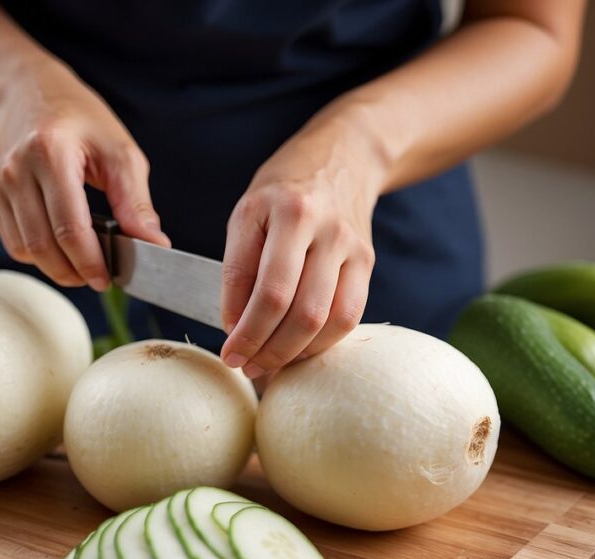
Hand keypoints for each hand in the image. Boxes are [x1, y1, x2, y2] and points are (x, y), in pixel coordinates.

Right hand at [0, 60, 168, 288]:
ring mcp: (1, 186)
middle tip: (100, 277)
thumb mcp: (119, 149)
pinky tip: (61, 250)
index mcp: (51, 153)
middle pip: (44, 245)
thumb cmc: (78, 119)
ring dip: (57, 269)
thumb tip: (153, 244)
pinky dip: (39, 257)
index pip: (70, 227)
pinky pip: (14, 244)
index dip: (91, 261)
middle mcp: (18, 171)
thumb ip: (135, 200)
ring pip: (25, 250)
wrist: (25, 94)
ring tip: (83, 265)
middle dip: (75, 271)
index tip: (109, 277)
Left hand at [219, 117, 381, 377]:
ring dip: (294, 353)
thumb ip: (238, 268)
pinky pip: (350, 316)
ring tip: (268, 365)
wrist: (345, 156)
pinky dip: (322, 343)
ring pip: (327, 319)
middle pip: (297, 309)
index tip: (227, 352)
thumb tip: (235, 326)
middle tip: (244, 366)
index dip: (244, 330)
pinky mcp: (367, 261)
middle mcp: (322, 227)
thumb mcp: (247, 214)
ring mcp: (351, 245)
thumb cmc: (283, 191)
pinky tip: (299, 351)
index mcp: (285, 210)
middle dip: (266, 348)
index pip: (264, 288)